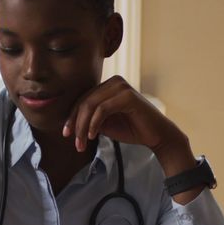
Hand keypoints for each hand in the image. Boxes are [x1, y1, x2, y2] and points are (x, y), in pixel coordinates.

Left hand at [62, 76, 178, 151]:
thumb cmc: (132, 129)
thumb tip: (70, 122)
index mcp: (108, 86)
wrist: (157, 136)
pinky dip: (94, 123)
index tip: (66, 134)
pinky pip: (103, 109)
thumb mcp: (105, 124)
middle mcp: (114, 82)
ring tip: (81, 143)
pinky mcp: (127, 96)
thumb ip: (90, 119)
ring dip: (83, 126)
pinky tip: (92, 136)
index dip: (72, 117)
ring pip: (91, 105)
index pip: (83, 99)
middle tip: (74, 142)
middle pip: (85, 101)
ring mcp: (121, 86)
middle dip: (76, 123)